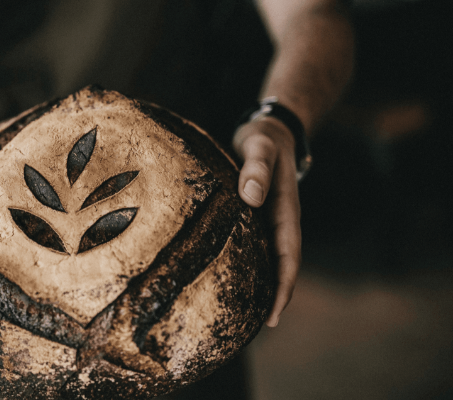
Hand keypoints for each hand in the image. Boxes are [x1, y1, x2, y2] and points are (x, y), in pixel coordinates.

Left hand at [232, 117, 301, 327]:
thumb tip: (251, 197)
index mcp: (286, 211)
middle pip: (279, 265)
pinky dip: (247, 263)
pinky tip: (229, 275)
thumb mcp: (260, 147)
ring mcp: (267, 219)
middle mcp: (279, 220)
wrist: (270, 130)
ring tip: (242, 313)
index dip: (284, 287)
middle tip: (255, 328)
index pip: (289, 256)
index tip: (274, 315)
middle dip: (273, 296)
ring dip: (260, 283)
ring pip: (266, 258)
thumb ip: (256, 168)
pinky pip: (253, 244)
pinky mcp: (254, 214)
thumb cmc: (264, 139)